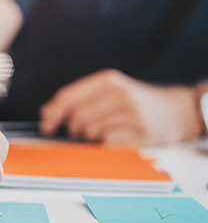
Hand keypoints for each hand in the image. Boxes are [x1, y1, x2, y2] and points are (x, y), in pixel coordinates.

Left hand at [40, 69, 204, 144]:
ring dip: (88, 136)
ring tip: (100, 131)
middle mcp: (118, 92)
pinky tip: (114, 136)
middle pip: (76, 116)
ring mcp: (130, 112)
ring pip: (89, 131)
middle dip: (72, 128)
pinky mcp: (139, 131)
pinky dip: (104, 143)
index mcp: (107, 79)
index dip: (53, 112)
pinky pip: (106, 142)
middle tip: (78, 130)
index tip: (46, 123)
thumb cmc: (136, 100)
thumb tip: (47, 112)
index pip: (68, 96)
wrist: (176, 109)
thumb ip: (79, 98)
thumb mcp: (110, 90)